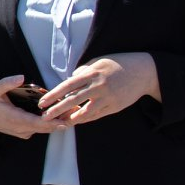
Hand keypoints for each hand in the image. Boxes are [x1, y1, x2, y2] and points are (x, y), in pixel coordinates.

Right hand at [0, 75, 68, 139]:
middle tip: (77, 113)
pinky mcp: (23, 131)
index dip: (53, 123)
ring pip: (44, 129)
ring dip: (57, 123)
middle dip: (61, 121)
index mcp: (13, 118)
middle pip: (45, 128)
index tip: (66, 119)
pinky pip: (39, 129)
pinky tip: (60, 115)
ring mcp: (22, 131)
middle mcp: (20, 128)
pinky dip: (50, 124)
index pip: (37, 123)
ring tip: (73, 113)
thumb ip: (6, 83)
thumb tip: (21, 77)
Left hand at [39, 53, 160, 124]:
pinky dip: (85, 119)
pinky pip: (96, 115)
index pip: (67, 86)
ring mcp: (107, 98)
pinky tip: (75, 121)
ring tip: (59, 122)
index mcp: (92, 74)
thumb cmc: (117, 64)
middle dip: (57, 110)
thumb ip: (83, 71)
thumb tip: (69, 80)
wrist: (143, 72)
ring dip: (70, 118)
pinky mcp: (114, 107)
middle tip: (44, 117)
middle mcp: (98, 86)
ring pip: (85, 112)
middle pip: (73, 100)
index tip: (42, 102)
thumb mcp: (98, 62)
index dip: (53, 95)